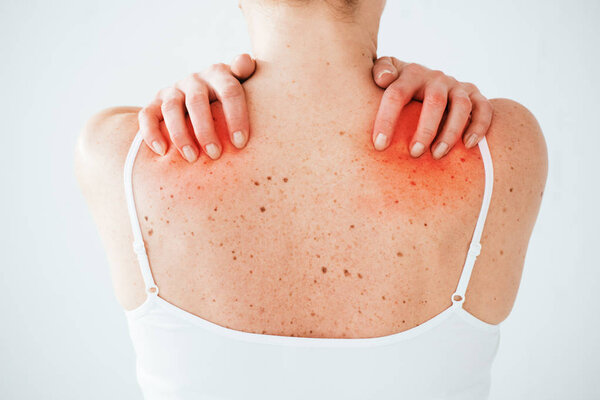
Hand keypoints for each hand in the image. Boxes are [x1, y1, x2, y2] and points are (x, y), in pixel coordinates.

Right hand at [138, 54, 255, 161]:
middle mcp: (194, 80)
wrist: (204, 93)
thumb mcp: (242, 81)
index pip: (229, 91)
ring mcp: (173, 91)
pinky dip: (151, 133)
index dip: (235, 116)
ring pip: (171, 109)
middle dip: (205, 130)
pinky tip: (161, 152)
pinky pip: (147, 115)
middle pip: (196, 101)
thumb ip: (246, 71)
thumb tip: (244, 61)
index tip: (240, 143)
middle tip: (215, 154)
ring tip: (192, 158)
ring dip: (180, 135)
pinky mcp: (155, 103)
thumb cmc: (230, 97)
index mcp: (218, 74)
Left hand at [371, 57, 492, 158]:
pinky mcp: (475, 95)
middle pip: (434, 101)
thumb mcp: (386, 73)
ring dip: (450, 132)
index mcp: (411, 74)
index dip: (387, 119)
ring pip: (461, 107)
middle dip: (425, 130)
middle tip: (414, 153)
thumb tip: (383, 78)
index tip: (380, 145)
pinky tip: (468, 145)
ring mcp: (457, 86)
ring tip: (437, 155)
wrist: (424, 80)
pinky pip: (484, 109)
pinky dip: (479, 127)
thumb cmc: (398, 85)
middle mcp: (436, 78)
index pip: (397, 93)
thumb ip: (380, 72)